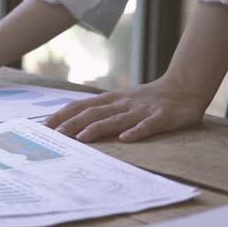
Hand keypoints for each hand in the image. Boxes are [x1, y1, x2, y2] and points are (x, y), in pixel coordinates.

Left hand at [44, 76, 209, 142]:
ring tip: (81, 138)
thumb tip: (74, 122)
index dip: (63, 115)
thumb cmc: (148, 98)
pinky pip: (148, 125)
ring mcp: (142, 110)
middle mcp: (123, 103)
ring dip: (98, 128)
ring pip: (116, 119)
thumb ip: (101, 110)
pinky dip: (137, 131)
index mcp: (112, 100)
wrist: (184, 87)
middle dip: (73, 123)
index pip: (82, 106)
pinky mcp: (161, 117)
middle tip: (54, 135)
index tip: (43, 125)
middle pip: (94, 113)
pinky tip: (126, 139)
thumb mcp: (121, 100)